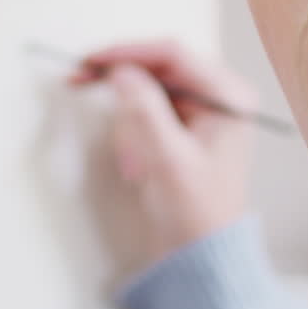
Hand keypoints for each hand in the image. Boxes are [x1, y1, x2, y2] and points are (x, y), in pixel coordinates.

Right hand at [73, 41, 255, 270]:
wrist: (199, 256)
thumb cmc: (195, 213)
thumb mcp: (168, 160)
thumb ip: (145, 110)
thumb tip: (122, 71)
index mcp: (228, 97)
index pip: (172, 53)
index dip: (127, 52)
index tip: (91, 60)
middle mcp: (219, 97)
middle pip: (158, 68)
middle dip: (123, 86)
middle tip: (79, 80)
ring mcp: (202, 113)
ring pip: (148, 92)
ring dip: (129, 122)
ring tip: (134, 164)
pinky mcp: (185, 130)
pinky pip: (148, 114)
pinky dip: (133, 135)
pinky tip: (137, 168)